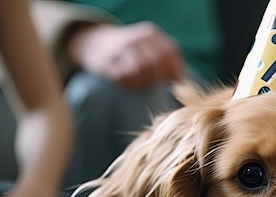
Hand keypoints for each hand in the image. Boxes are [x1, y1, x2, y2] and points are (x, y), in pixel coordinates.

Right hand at [66, 21, 183, 90]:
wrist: (94, 42)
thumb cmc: (131, 51)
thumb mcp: (149, 48)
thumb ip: (167, 60)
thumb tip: (181, 82)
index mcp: (151, 33)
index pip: (170, 52)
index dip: (174, 70)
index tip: (173, 81)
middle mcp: (136, 38)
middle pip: (156, 63)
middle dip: (157, 78)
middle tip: (151, 84)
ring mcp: (121, 48)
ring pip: (140, 70)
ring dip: (142, 83)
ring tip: (139, 84)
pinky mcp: (106, 61)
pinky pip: (124, 77)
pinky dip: (129, 84)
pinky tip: (127, 83)